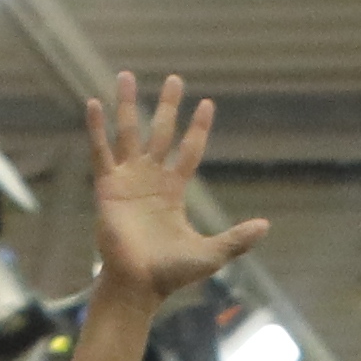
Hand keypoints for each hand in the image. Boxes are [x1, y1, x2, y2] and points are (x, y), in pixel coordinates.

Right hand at [81, 72, 263, 308]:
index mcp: (173, 190)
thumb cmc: (171, 273)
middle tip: (175, 79)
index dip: (197, 128)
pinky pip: (101, 152)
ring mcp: (127, 180)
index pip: (189, 151)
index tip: (206, 104)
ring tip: (126, 76)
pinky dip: (97, 129)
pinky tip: (94, 103)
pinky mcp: (107, 187)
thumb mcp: (211, 254)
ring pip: (128, 133)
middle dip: (168, 106)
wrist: (138, 285)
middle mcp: (150, 178)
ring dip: (128, 105)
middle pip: (161, 132)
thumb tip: (266, 226)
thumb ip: (237, 239)